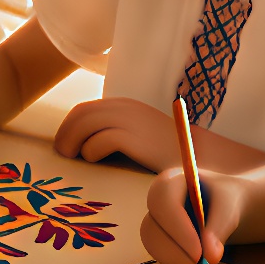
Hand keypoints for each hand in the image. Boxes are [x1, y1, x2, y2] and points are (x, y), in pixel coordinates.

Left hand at [54, 97, 180, 168]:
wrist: (202, 157)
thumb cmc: (167, 152)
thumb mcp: (139, 134)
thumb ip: (117, 131)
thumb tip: (84, 141)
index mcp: (125, 106)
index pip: (85, 109)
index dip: (68, 126)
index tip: (64, 143)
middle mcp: (126, 108)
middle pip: (81, 114)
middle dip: (65, 132)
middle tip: (62, 153)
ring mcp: (132, 122)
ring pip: (86, 123)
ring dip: (71, 140)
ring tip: (71, 156)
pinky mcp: (137, 139)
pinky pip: (100, 140)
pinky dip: (91, 150)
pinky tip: (93, 158)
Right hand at [140, 165, 244, 263]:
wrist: (225, 205)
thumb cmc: (226, 199)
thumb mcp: (229, 207)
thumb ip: (219, 227)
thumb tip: (209, 256)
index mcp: (170, 181)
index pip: (164, 203)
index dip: (178, 229)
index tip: (199, 253)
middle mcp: (156, 199)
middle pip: (152, 226)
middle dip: (175, 252)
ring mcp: (154, 218)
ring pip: (152, 244)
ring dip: (175, 262)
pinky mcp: (157, 236)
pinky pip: (159, 254)